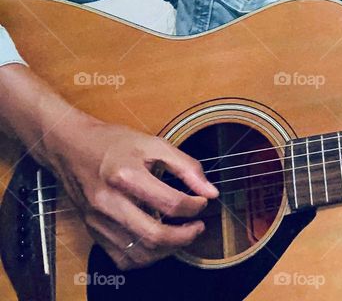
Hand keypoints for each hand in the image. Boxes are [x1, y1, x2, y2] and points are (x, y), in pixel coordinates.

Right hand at [43, 114, 218, 269]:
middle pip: (154, 235)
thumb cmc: (114, 144)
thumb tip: (210, 191)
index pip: (170, 203)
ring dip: (168, 250)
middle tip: (197, 227)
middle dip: (184, 236)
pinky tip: (157, 242)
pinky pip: (122, 258)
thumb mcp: (154, 144)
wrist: (72, 147)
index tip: (202, 202)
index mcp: (126, 175)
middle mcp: (109, 202)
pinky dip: (145, 257)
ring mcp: (99, 220)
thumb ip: (186, 167)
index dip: (194, 206)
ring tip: (181, 235)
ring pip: (139, 253)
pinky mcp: (93, 231)